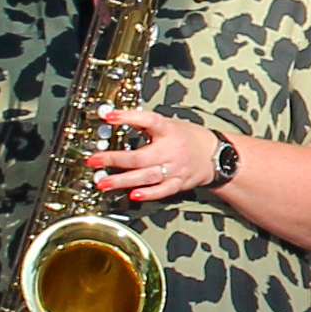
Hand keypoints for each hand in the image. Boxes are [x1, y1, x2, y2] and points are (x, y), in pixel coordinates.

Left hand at [88, 106, 231, 206]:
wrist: (215, 155)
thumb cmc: (187, 138)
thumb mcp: (168, 124)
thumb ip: (144, 125)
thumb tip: (114, 120)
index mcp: (168, 130)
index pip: (148, 120)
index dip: (129, 117)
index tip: (109, 117)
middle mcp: (171, 149)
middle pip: (141, 156)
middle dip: (115, 159)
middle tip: (94, 160)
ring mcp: (175, 168)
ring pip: (147, 176)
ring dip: (123, 180)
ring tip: (103, 182)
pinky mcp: (178, 183)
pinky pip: (162, 190)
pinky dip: (148, 193)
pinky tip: (133, 195)